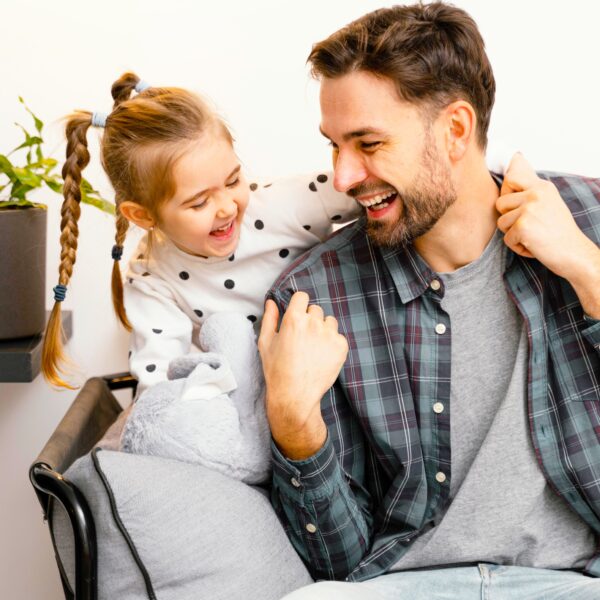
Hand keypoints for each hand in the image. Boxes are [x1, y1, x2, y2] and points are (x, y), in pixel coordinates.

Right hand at [258, 292, 348, 458]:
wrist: (295, 396)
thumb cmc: (277, 370)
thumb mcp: (265, 342)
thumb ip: (269, 318)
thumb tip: (271, 302)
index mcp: (294, 319)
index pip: (302, 296)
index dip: (299, 305)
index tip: (297, 314)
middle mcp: (313, 323)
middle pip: (315, 309)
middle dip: (310, 319)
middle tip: (302, 339)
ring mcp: (329, 335)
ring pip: (329, 321)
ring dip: (323, 329)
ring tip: (313, 348)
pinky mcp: (341, 347)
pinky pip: (338, 336)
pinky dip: (332, 344)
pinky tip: (322, 356)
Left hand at [496, 153, 596, 280]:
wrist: (574, 253)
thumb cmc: (559, 231)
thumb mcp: (548, 202)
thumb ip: (530, 189)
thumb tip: (514, 162)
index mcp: (542, 186)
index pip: (511, 178)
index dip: (507, 193)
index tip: (519, 206)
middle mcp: (535, 194)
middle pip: (500, 203)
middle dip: (509, 218)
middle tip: (530, 225)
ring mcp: (528, 209)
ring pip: (501, 222)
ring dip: (513, 234)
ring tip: (533, 235)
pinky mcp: (522, 226)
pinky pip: (506, 239)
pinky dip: (517, 246)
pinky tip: (534, 245)